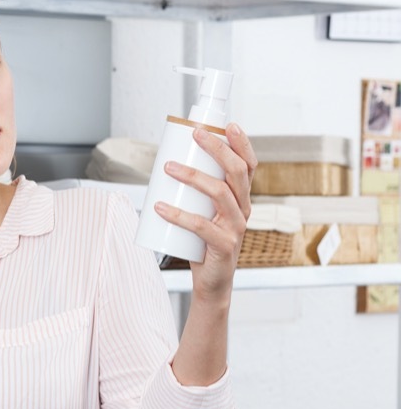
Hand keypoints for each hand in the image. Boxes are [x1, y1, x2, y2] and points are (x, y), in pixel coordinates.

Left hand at [153, 122, 256, 304]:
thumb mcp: (203, 214)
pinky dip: (178, 215)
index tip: (228, 125)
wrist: (211, 283)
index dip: (242, 144)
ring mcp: (236, 227)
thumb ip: (194, 195)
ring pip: (220, 193)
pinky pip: (200, 226)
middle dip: (217, 149)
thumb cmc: (203, 245)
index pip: (248, 165)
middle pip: (237, 172)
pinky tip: (160, 207)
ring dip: (193, 176)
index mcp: (241, 199)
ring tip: (168, 168)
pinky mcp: (224, 245)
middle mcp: (243, 209)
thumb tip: (165, 166)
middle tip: (195, 135)